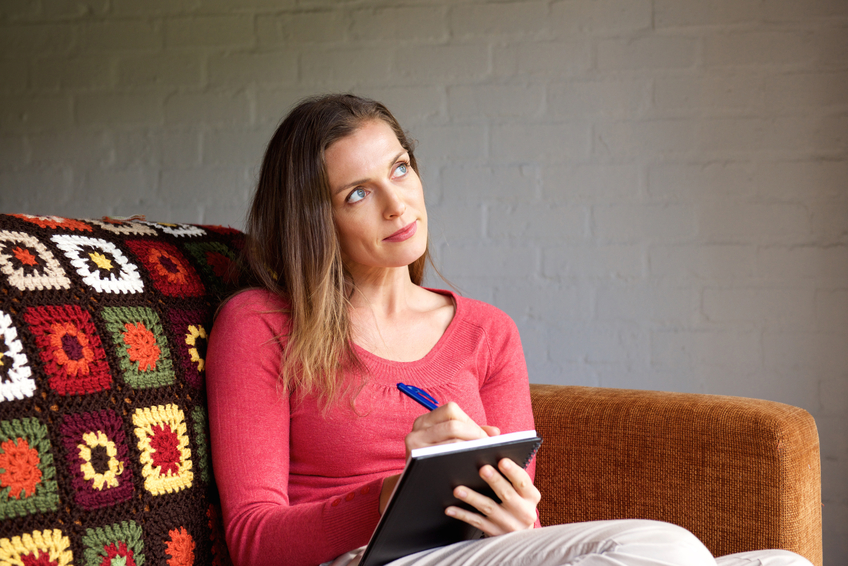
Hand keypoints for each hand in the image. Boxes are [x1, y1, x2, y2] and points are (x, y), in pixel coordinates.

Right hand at [380, 402, 498, 514]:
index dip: (470, 422)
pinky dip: (459, 461)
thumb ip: (471, 434)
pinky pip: (444, 459)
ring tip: (481, 456)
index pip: (451, 410)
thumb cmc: (436, 461)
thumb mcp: (448, 443)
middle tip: (486, 448)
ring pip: (451, 442)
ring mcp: (414, 446)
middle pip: (453, 425)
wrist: (414, 488)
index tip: (483, 437)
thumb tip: (495, 432)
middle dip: (474, 436)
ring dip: (470, 448)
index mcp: (426, 420)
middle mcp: (417, 429)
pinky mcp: (416, 463)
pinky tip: (468, 467)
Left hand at [444, 457, 539, 535]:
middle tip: (482, 469)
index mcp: (531, 496)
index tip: (502, 460)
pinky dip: (463, 515)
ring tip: (458, 489)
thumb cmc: (517, 503)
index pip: (523, 481)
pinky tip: (450, 509)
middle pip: (506, 494)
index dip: (512, 471)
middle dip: (494, 481)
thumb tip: (490, 457)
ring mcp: (509, 524)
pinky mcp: (495, 533)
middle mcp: (523, 512)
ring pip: (488, 508)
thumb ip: (512, 477)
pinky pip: (476, 522)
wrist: (521, 535)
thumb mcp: (522, 492)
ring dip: (472, 498)